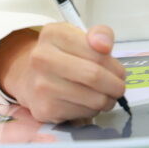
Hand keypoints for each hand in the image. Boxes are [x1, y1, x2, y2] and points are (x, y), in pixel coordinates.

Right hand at [0, 23, 125, 122]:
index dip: (114, 64)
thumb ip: (99, 34)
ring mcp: (41, 85)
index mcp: (53, 34)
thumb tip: (105, 44)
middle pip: (94, 75)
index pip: (96, 51)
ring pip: (93, 98)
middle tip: (119, 87)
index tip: (118, 70)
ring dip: (107, 99)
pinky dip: (93, 110)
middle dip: (115, 84)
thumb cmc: (62, 55)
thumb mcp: (79, 36)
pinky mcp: (45, 109)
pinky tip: (87, 102)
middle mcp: (42, 58)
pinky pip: (84, 113)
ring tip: (105, 95)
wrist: (29, 78)